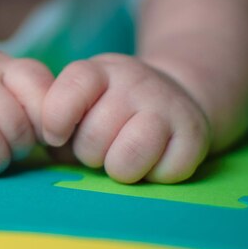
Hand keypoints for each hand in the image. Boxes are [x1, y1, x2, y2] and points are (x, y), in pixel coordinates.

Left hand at [42, 54, 210, 183]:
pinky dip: (155, 177)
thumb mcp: (77, 104)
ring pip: (127, 158)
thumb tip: (52, 142)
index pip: (72, 88)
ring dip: (120, 169)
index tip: (57, 136)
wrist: (173, 98)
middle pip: (93, 138)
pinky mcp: (195, 134)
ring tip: (123, 156)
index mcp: (99, 72)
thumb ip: (54, 120)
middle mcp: (135, 81)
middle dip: (89, 154)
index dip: (56, 119)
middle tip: (102, 145)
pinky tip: (154, 160)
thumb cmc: (107, 112)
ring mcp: (168, 106)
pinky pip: (164, 174)